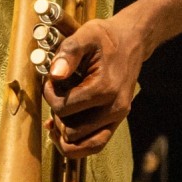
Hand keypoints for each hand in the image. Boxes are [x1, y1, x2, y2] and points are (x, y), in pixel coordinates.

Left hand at [43, 15, 144, 157]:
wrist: (131, 43)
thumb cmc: (105, 39)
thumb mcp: (86, 35)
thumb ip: (69, 52)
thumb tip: (55, 74)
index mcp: (105, 88)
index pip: (63, 108)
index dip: (49, 95)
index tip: (51, 81)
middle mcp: (114, 108)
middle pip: (70, 131)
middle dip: (57, 114)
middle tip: (58, 94)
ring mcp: (117, 118)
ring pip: (81, 146)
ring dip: (64, 133)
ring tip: (59, 114)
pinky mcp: (116, 122)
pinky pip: (94, 146)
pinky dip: (75, 143)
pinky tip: (62, 128)